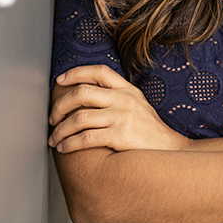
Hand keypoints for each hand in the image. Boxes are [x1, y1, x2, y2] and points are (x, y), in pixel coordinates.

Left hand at [48, 65, 187, 153]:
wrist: (169, 151)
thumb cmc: (149, 131)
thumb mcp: (137, 105)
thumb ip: (117, 96)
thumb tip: (87, 93)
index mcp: (128, 89)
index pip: (99, 71)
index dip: (76, 73)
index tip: (60, 81)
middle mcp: (124, 99)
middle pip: (82, 93)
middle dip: (60, 105)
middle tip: (52, 118)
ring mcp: (122, 117)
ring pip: (79, 117)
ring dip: (60, 129)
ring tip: (54, 138)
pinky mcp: (120, 136)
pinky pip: (85, 138)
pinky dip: (69, 143)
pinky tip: (65, 148)